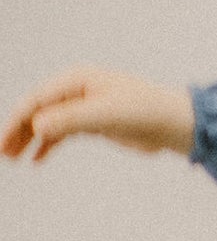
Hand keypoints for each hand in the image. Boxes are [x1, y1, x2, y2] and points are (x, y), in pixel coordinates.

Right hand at [3, 67, 195, 162]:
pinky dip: (48, 145)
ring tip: (14, 158)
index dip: (17, 120)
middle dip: (18, 130)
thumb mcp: (106, 115)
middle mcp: (77, 90)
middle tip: (3, 153)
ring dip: (30, 139)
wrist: (175, 123)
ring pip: (48, 123)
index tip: (4, 141)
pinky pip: (63, 133)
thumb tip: (38, 126)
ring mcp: (84, 107)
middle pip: (38, 110)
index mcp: (77, 80)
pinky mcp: (94, 123)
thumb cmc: (145, 111)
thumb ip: (71, 119)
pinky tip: (37, 160)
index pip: (37, 99)